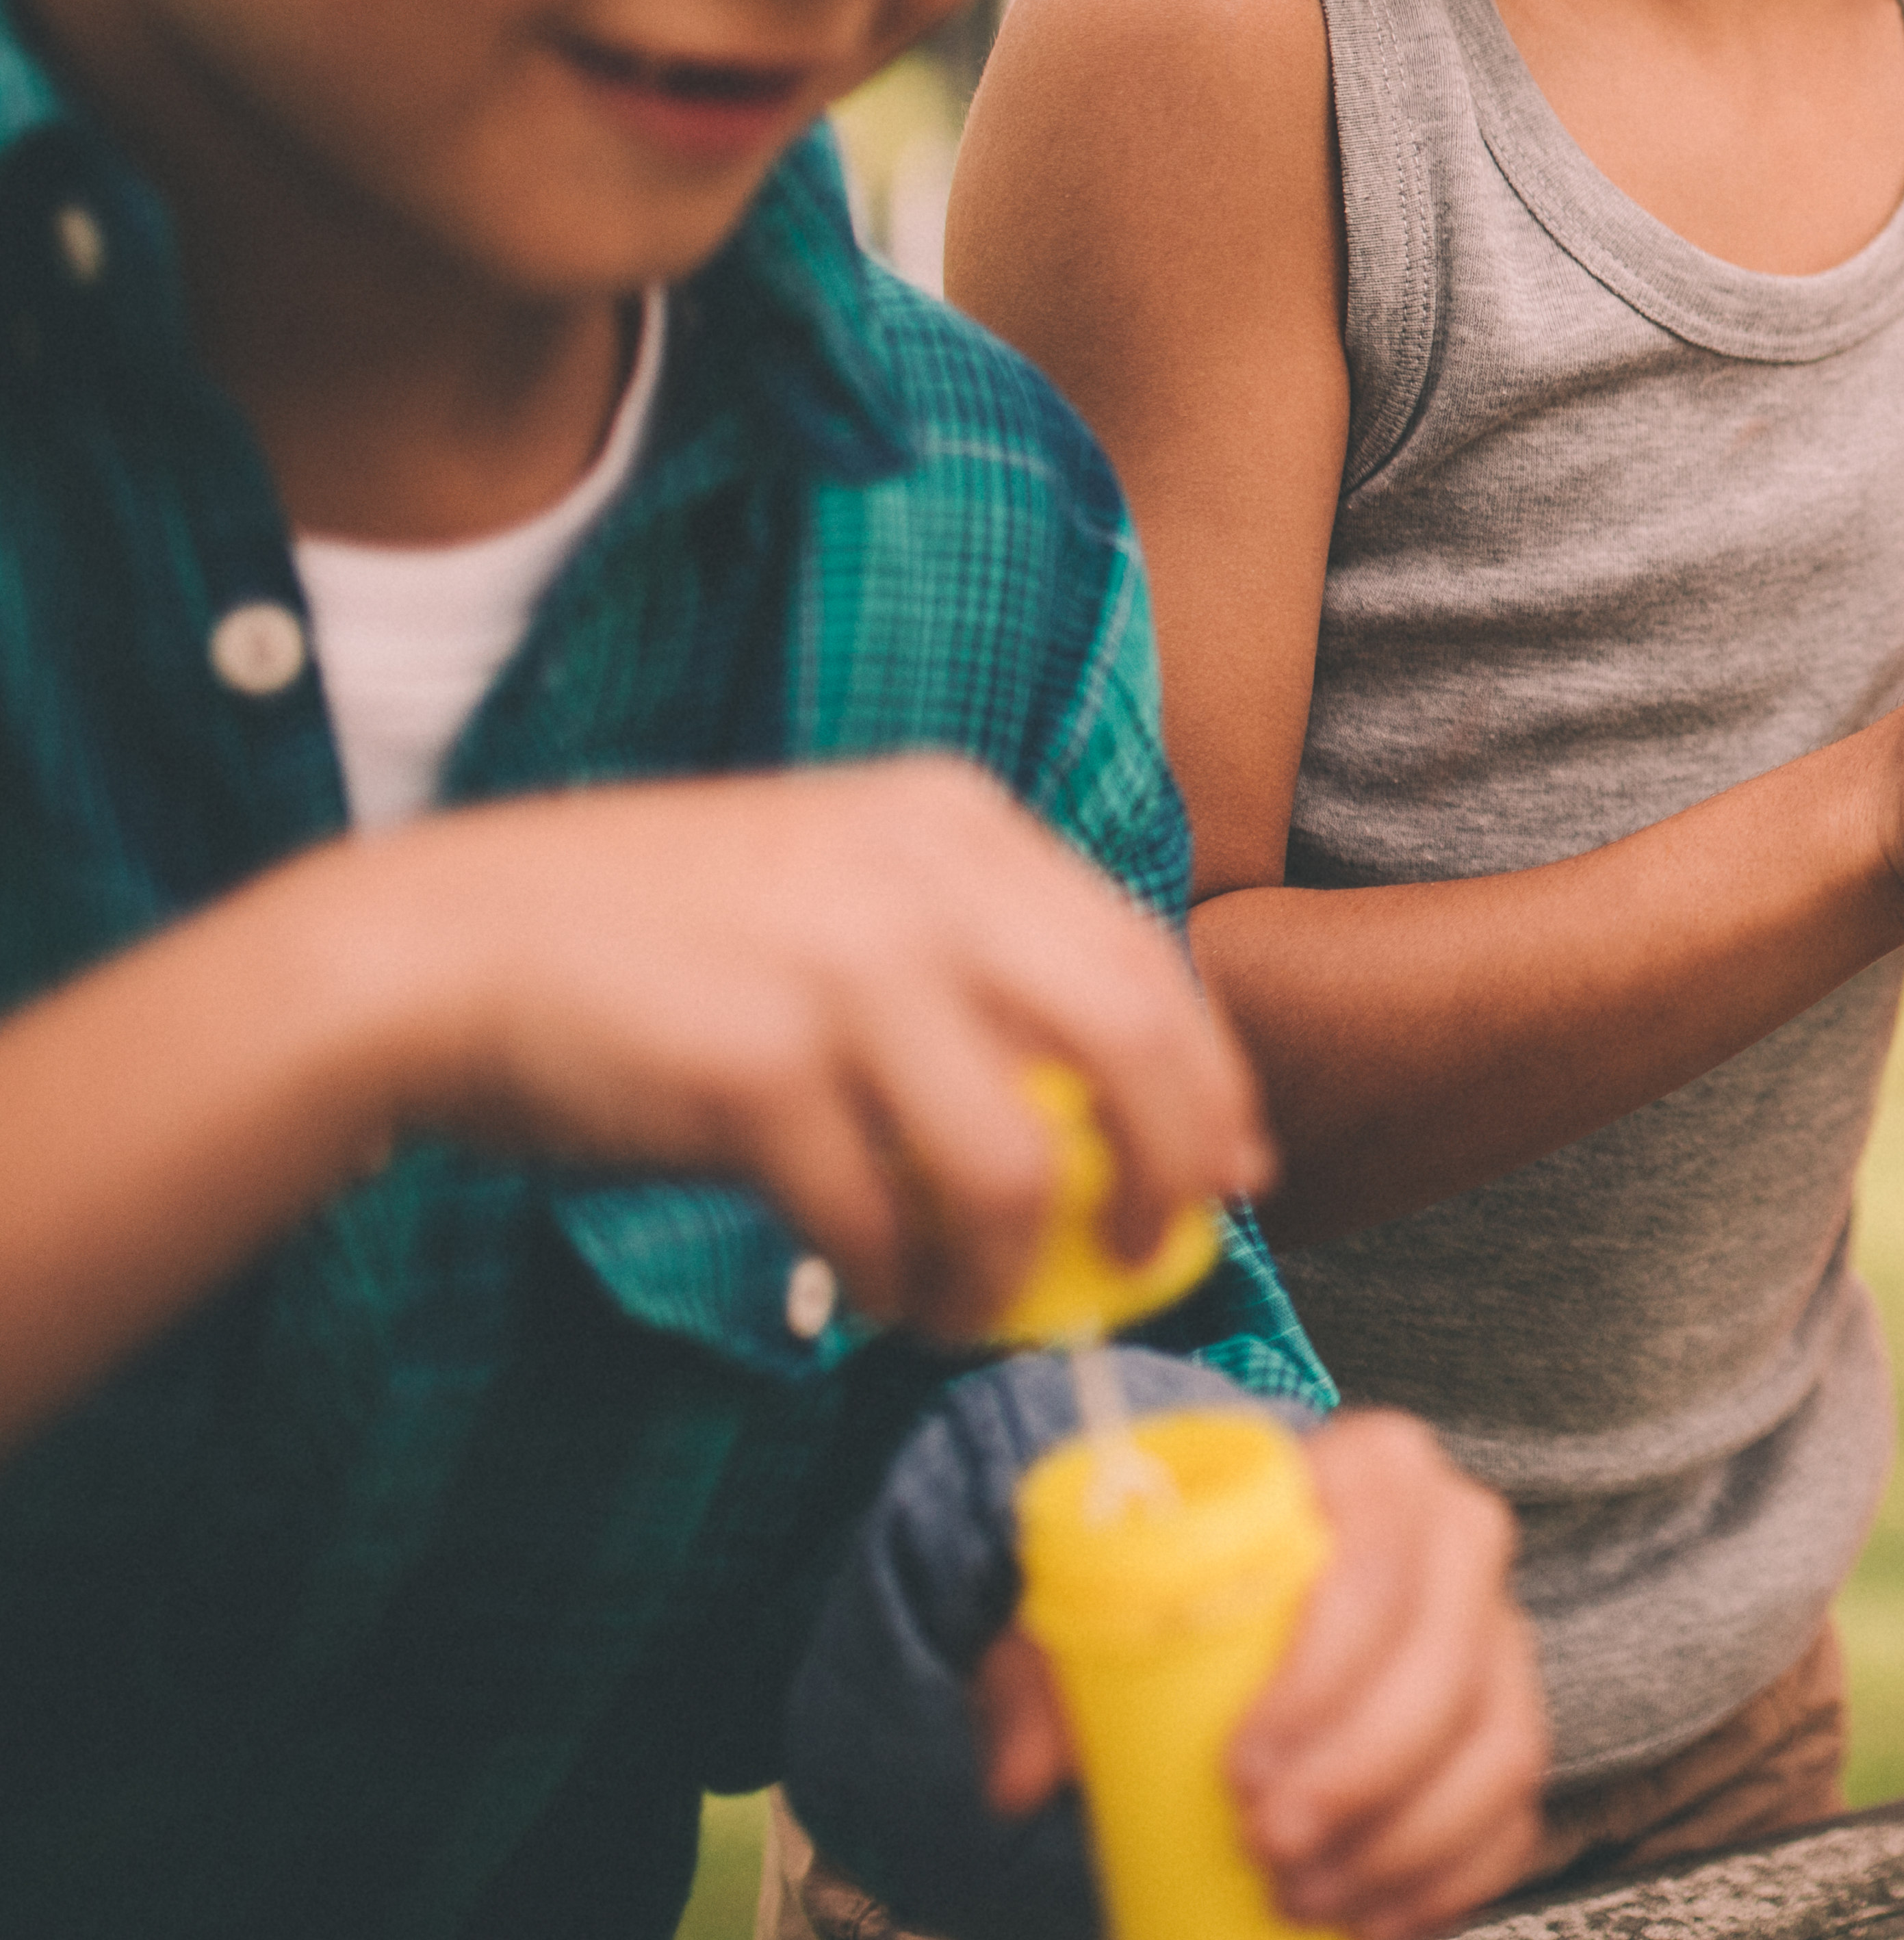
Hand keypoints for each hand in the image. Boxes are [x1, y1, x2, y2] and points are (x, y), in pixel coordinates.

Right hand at [350, 758, 1269, 1338]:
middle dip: (1169, 1173)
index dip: (1208, 1075)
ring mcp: (841, 966)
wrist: (454, 942)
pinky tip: (869, 1289)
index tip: (1230, 1168)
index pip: (1144, 954)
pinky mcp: (760, 1068)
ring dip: (1011, 1267)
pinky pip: (882, 1219)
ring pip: (1018, 1160)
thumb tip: (1104, 1106)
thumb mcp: (839, 886)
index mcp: (952, 821)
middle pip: (1130, 1042)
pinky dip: (895, 1280)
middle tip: (1148, 1259)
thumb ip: (968, 961)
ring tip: (969, 1302)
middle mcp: (921, 875)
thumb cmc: (655, 936)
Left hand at [974, 1412, 1545, 1939]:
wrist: (1242, 1600)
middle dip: (1359, 1776)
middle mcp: (1458, 1535)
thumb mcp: (1094, 1611)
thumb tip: (1020, 1777)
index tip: (1236, 1770)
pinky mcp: (1512, 1724)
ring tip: (1301, 1893)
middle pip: (1445, 1665)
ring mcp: (1501, 1634)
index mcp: (1372, 1468)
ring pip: (1498, 1746)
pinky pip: (1514, 1814)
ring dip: (1402, 1843)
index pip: (1374, 1564)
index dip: (1320, 1678)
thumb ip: (1042, 1681)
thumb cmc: (1175, 1594)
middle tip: (1264, 1848)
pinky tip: (1368, 1921)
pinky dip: (1449, 1881)